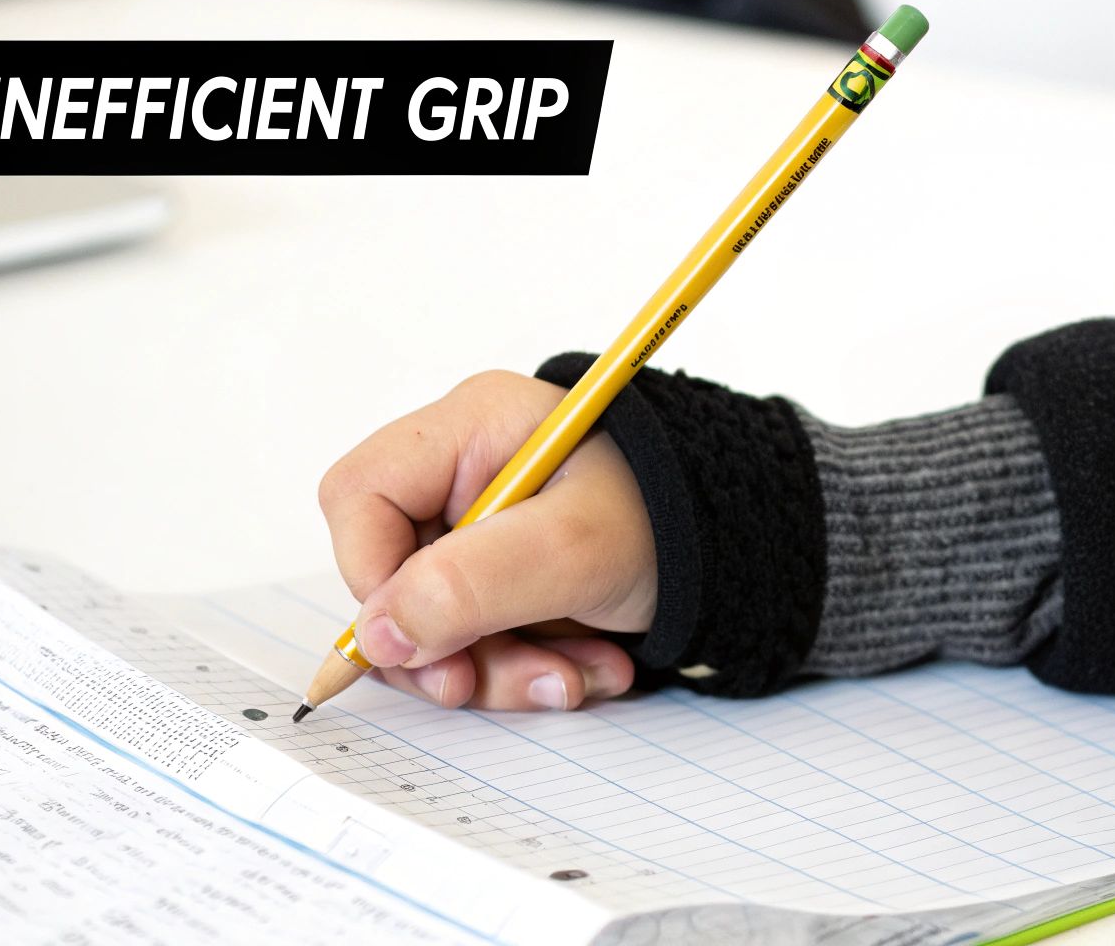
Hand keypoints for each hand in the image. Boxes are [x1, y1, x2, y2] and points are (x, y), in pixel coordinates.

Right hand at [318, 371, 654, 710]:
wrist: (753, 547)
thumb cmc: (675, 517)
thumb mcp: (575, 550)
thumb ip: (472, 586)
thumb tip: (378, 635)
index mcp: (474, 431)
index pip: (360, 496)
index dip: (371, 576)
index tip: (418, 640)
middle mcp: (469, 477)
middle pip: (395, 575)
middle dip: (451, 646)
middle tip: (499, 683)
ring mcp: (489, 532)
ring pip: (437, 623)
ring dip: (500, 670)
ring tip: (579, 676)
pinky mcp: (512, 579)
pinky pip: (484, 640)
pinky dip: (530, 668)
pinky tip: (593, 665)